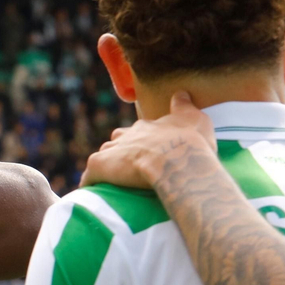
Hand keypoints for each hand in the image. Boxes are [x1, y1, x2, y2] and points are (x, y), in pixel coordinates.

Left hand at [81, 91, 216, 188]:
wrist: (177, 160)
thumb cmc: (191, 143)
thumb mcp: (195, 118)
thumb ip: (185, 107)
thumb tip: (181, 94)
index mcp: (147, 126)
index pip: (138, 130)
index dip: (142, 141)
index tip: (148, 152)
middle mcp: (127, 135)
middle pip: (117, 141)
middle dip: (121, 151)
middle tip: (131, 167)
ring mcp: (112, 149)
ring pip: (103, 155)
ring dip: (107, 166)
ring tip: (114, 180)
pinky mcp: (99, 165)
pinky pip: (89, 175)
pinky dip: (91, 182)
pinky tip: (94, 190)